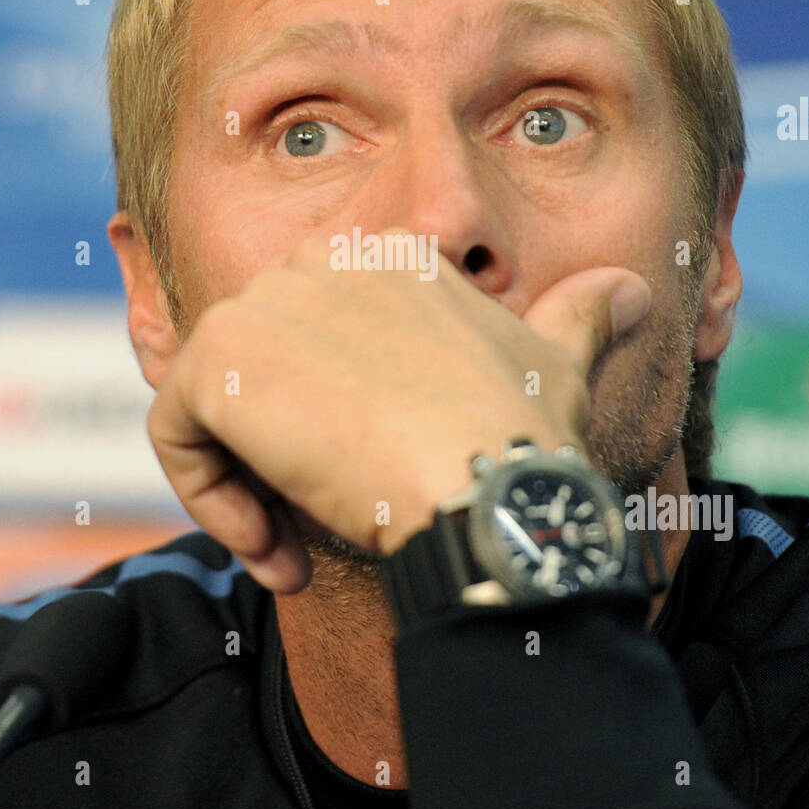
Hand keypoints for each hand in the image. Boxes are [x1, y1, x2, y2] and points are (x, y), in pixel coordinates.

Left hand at [147, 228, 650, 592]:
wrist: (484, 485)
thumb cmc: (522, 433)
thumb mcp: (557, 364)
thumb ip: (581, 316)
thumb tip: (632, 288)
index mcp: (385, 259)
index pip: (321, 341)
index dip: (338, 419)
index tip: (377, 480)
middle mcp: (316, 263)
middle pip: (264, 373)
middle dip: (284, 454)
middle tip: (330, 519)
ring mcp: (260, 306)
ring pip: (215, 405)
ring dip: (248, 487)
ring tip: (295, 549)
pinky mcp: (216, 362)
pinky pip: (176, 433)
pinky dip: (210, 498)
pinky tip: (273, 548)